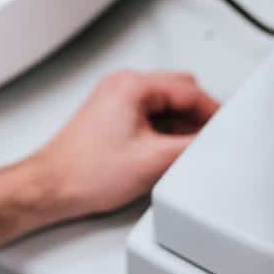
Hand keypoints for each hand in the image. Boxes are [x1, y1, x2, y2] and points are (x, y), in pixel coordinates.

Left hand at [33, 71, 219, 219]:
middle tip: (206, 138)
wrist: (50, 188)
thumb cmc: (85, 173)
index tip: (223, 126)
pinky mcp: (111, 114)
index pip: (189, 89)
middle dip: (195, 115)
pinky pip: (149, 114)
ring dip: (178, 124)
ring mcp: (114, 98)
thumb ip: (192, 145)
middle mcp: (122, 85)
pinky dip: (162, 130)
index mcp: (132, 85)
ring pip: (164, 103)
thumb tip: (212, 139)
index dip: (211, 110)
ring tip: (180, 150)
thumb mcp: (154, 161)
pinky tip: (162, 152)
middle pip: (178, 90)